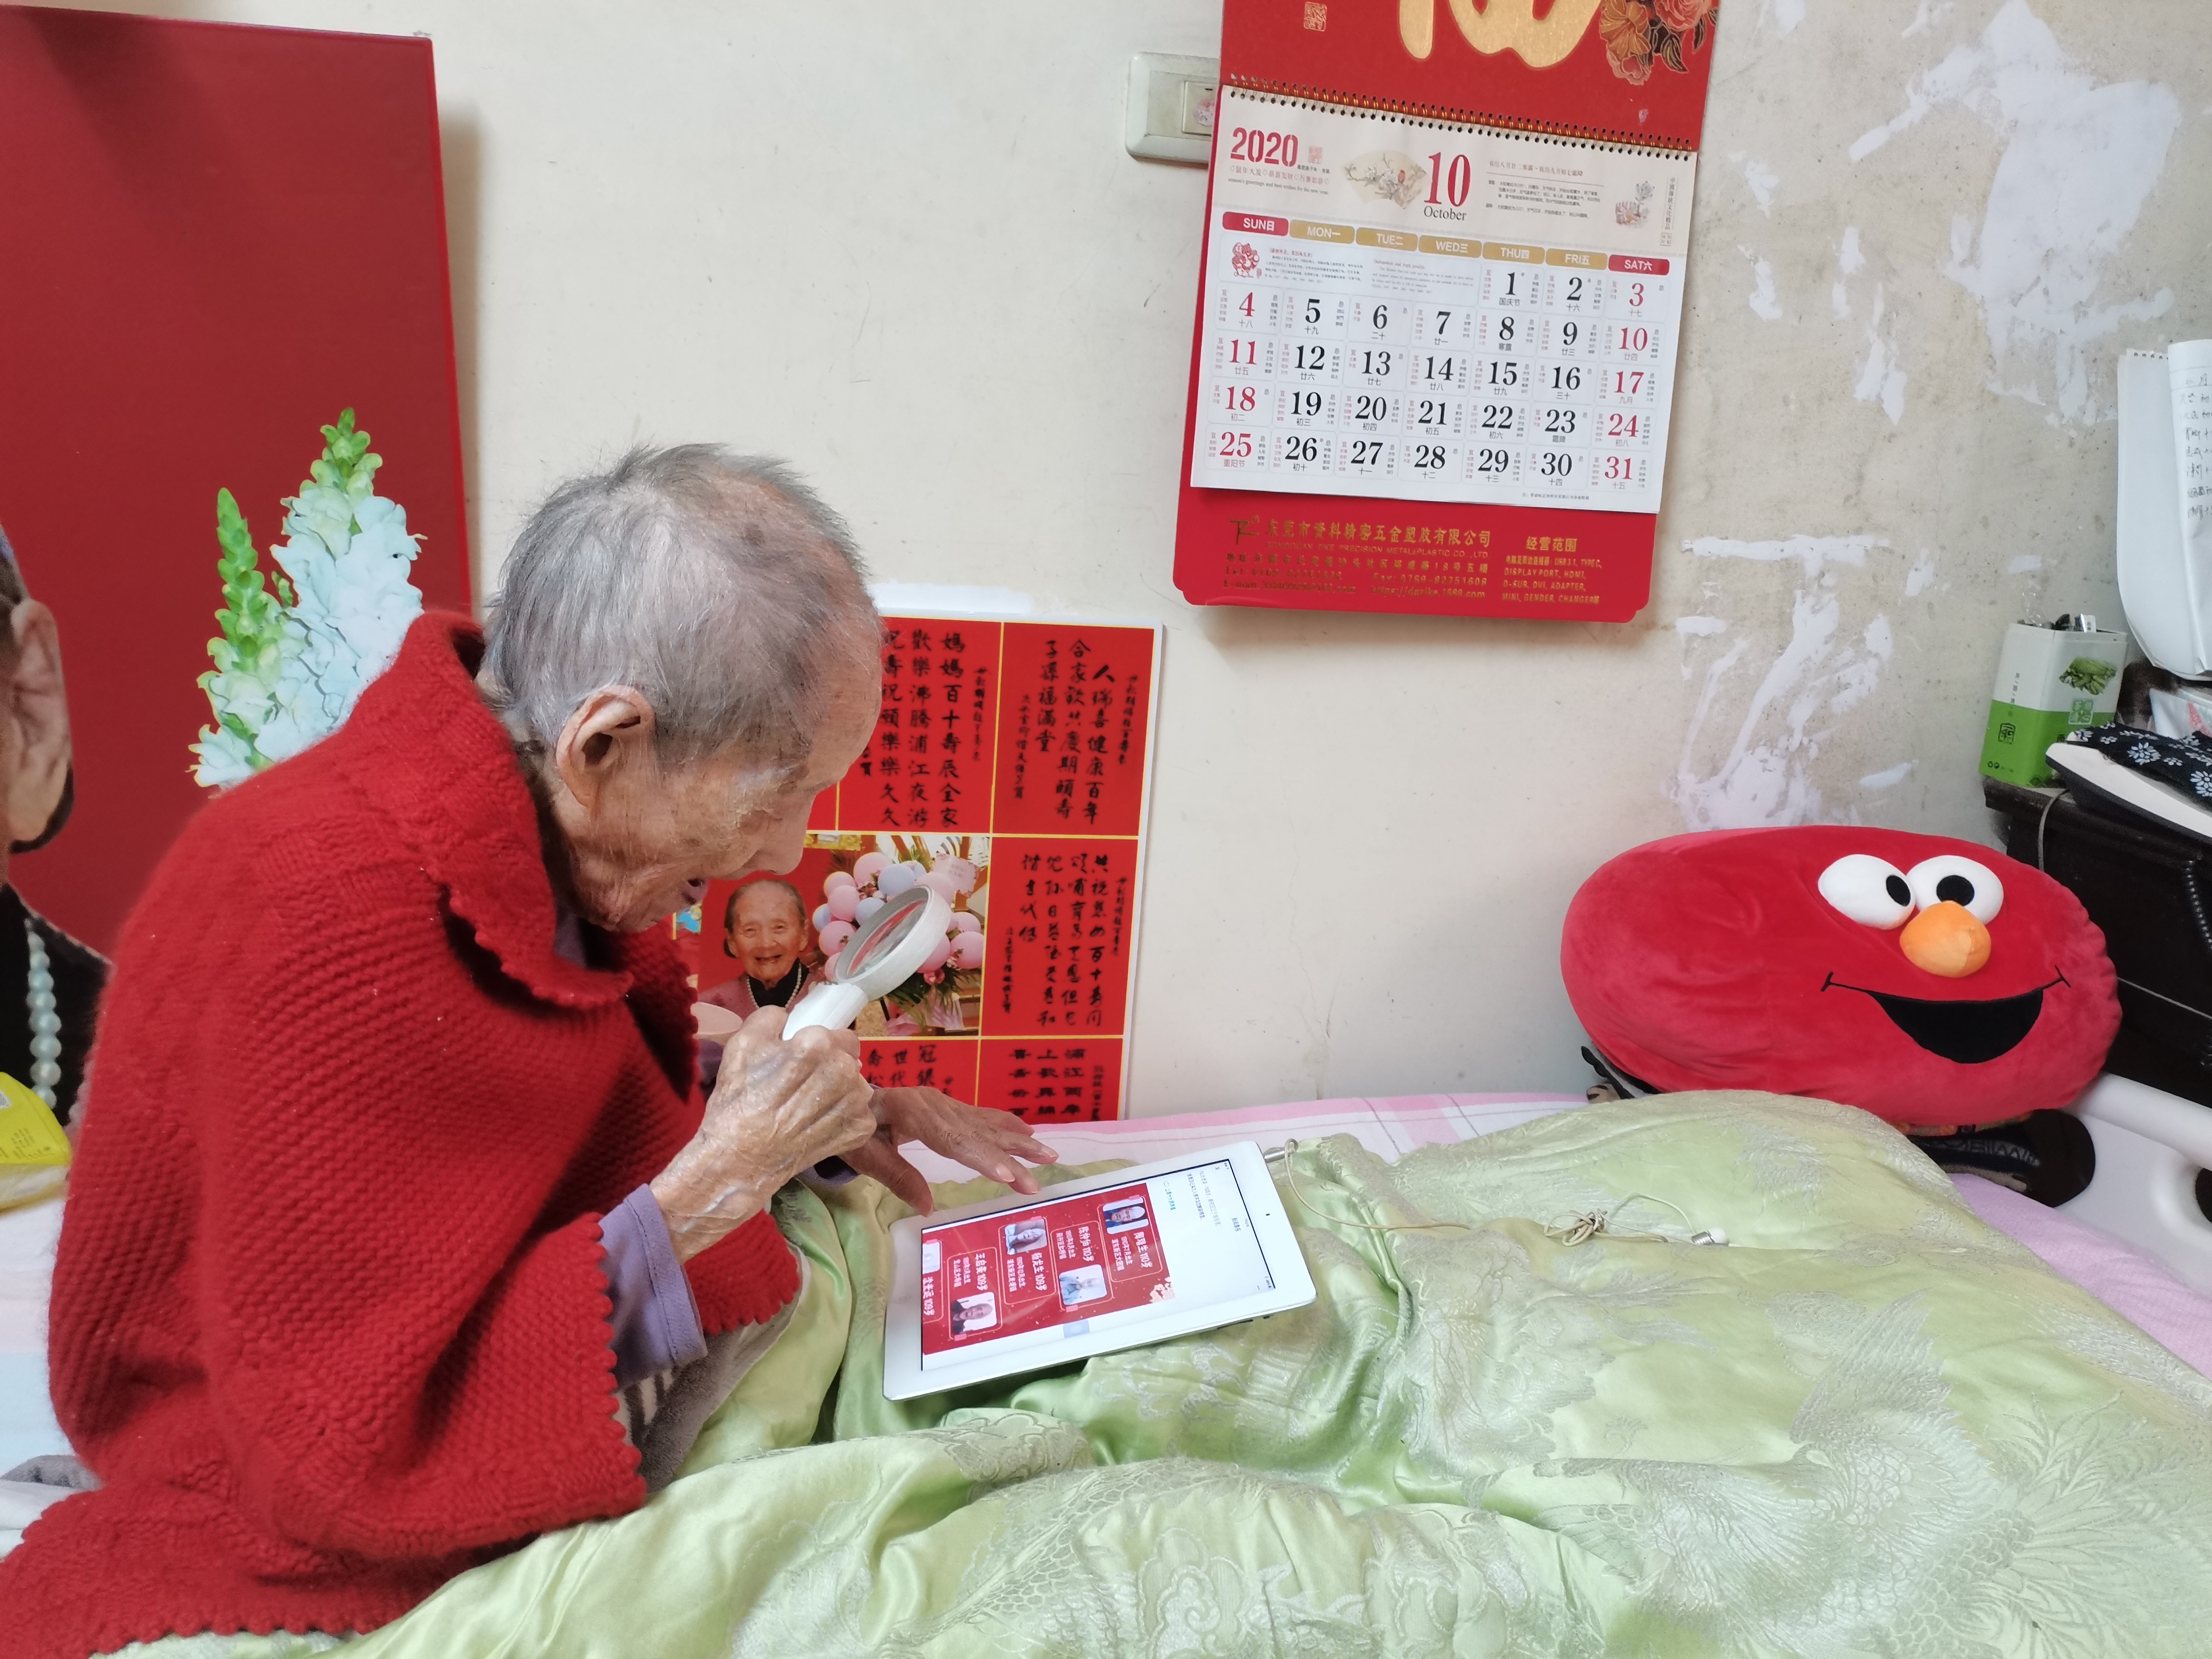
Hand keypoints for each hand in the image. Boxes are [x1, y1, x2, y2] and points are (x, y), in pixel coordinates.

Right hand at [649, 1005, 874, 1260]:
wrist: (738, 1160)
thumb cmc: (738, 1100)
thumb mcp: (742, 1044)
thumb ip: (770, 1018)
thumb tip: (788, 1017)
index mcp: (817, 1044)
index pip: (839, 1034)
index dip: (820, 1047)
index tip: (802, 1061)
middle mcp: (844, 1071)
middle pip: (849, 1059)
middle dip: (830, 1067)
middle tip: (803, 1084)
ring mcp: (856, 1103)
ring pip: (856, 1085)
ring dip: (839, 1091)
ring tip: (809, 1106)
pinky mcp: (860, 1130)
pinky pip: (859, 1113)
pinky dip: (842, 1118)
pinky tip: (817, 1125)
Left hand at [836, 1088, 1058, 1216]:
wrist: (843, 1094)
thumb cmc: (849, 1126)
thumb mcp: (863, 1154)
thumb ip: (896, 1176)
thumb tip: (927, 1208)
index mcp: (910, 1111)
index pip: (951, 1138)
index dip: (980, 1156)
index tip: (1005, 1174)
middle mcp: (933, 1103)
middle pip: (976, 1134)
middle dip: (1009, 1158)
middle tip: (1035, 1182)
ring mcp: (942, 1102)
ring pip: (985, 1124)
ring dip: (1018, 1141)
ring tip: (1048, 1155)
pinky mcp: (946, 1105)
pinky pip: (980, 1116)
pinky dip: (1006, 1125)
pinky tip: (1027, 1131)